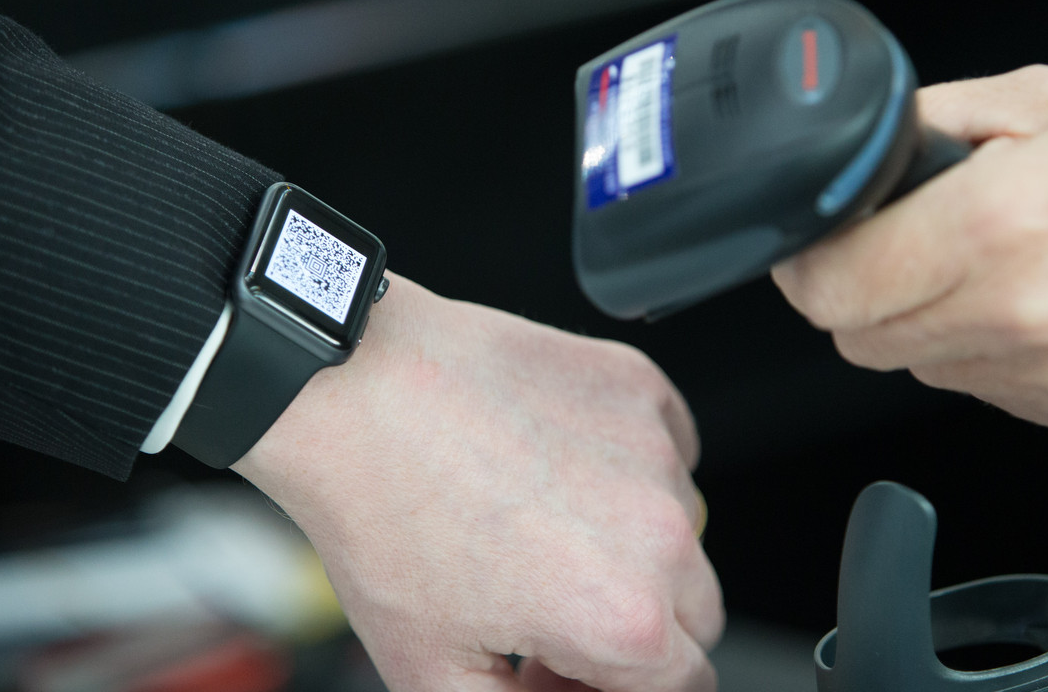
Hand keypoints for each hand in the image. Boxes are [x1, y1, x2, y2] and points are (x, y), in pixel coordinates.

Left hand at [233, 273, 722, 690]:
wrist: (352, 397)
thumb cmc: (383, 518)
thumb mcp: (433, 673)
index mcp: (622, 619)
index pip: (686, 685)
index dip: (617, 688)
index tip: (566, 669)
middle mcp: (659, 534)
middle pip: (695, 615)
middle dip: (634, 624)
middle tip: (547, 607)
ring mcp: (654, 451)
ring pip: (681, 530)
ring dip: (631, 544)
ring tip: (540, 529)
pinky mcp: (637, 386)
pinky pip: (670, 448)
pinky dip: (630, 468)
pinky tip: (557, 468)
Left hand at [772, 65, 1047, 435]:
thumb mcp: (1045, 99)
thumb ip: (926, 125)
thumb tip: (854, 158)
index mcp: (995, 227)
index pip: (831, 288)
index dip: (808, 263)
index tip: (813, 244)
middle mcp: (1016, 315)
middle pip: (856, 338)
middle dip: (858, 290)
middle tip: (900, 242)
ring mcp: (1047, 376)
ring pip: (911, 366)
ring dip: (919, 320)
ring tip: (985, 262)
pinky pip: (974, 387)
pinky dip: (976, 348)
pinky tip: (1027, 300)